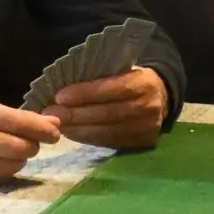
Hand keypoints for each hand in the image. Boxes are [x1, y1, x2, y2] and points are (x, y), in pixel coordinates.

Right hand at [0, 99, 58, 185]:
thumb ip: (14, 116)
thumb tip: (53, 124)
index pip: (16, 122)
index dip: (40, 129)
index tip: (55, 133)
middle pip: (17, 147)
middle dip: (31, 145)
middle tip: (31, 143)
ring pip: (10, 166)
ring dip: (20, 160)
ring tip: (15, 152)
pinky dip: (6, 172)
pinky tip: (1, 163)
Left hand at [53, 67, 167, 152]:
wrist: (161, 97)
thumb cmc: (131, 79)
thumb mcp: (121, 70)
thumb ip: (99, 77)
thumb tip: (63, 90)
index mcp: (143, 83)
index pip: (111, 88)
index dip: (84, 93)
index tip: (59, 97)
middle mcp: (148, 107)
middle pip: (107, 113)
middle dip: (76, 115)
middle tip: (51, 114)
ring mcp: (147, 128)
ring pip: (107, 132)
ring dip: (78, 130)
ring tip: (58, 125)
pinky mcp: (142, 143)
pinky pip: (110, 142)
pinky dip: (88, 138)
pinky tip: (73, 133)